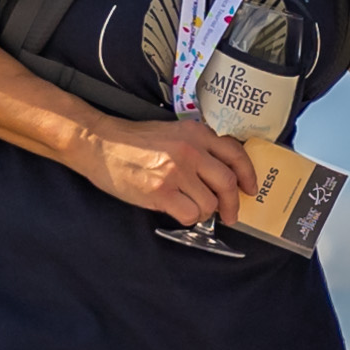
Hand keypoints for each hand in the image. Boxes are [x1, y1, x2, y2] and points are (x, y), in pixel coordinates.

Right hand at [74, 114, 246, 230]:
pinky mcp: (161, 192)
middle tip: (230, 215)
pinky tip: (176, 210)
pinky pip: (190, 215)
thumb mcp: (173, 132)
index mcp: (196, 133)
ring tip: (190, 207)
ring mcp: (176, 172)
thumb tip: (224, 173)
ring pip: (209, 204)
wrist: (100, 144)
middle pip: (227, 183)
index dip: (248, 175)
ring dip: (204, 212)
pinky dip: (188, 218)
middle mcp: (190, 150)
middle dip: (232, 204)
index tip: (250, 189)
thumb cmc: (135, 141)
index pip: (235, 154)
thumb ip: (199, 146)